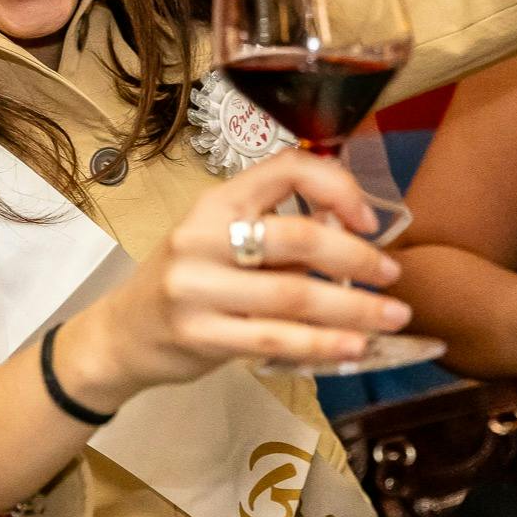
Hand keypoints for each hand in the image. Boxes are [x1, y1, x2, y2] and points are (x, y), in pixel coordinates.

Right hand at [62, 151, 409, 406]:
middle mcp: (201, 236)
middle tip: (392, 274)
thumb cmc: (189, 280)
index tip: (367, 220)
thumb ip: (278, 233)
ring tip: (393, 315)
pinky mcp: (200, 335)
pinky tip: (354, 347)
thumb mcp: (221, 239)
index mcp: (215, 201)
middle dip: (355, 257)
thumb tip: (351, 231)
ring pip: (293, 294)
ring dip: (354, 307)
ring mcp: (197, 287)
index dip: (336, 188)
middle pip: (296, 238)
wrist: (122, 333)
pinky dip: (323, 344)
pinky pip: (275, 339)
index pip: (285, 169)